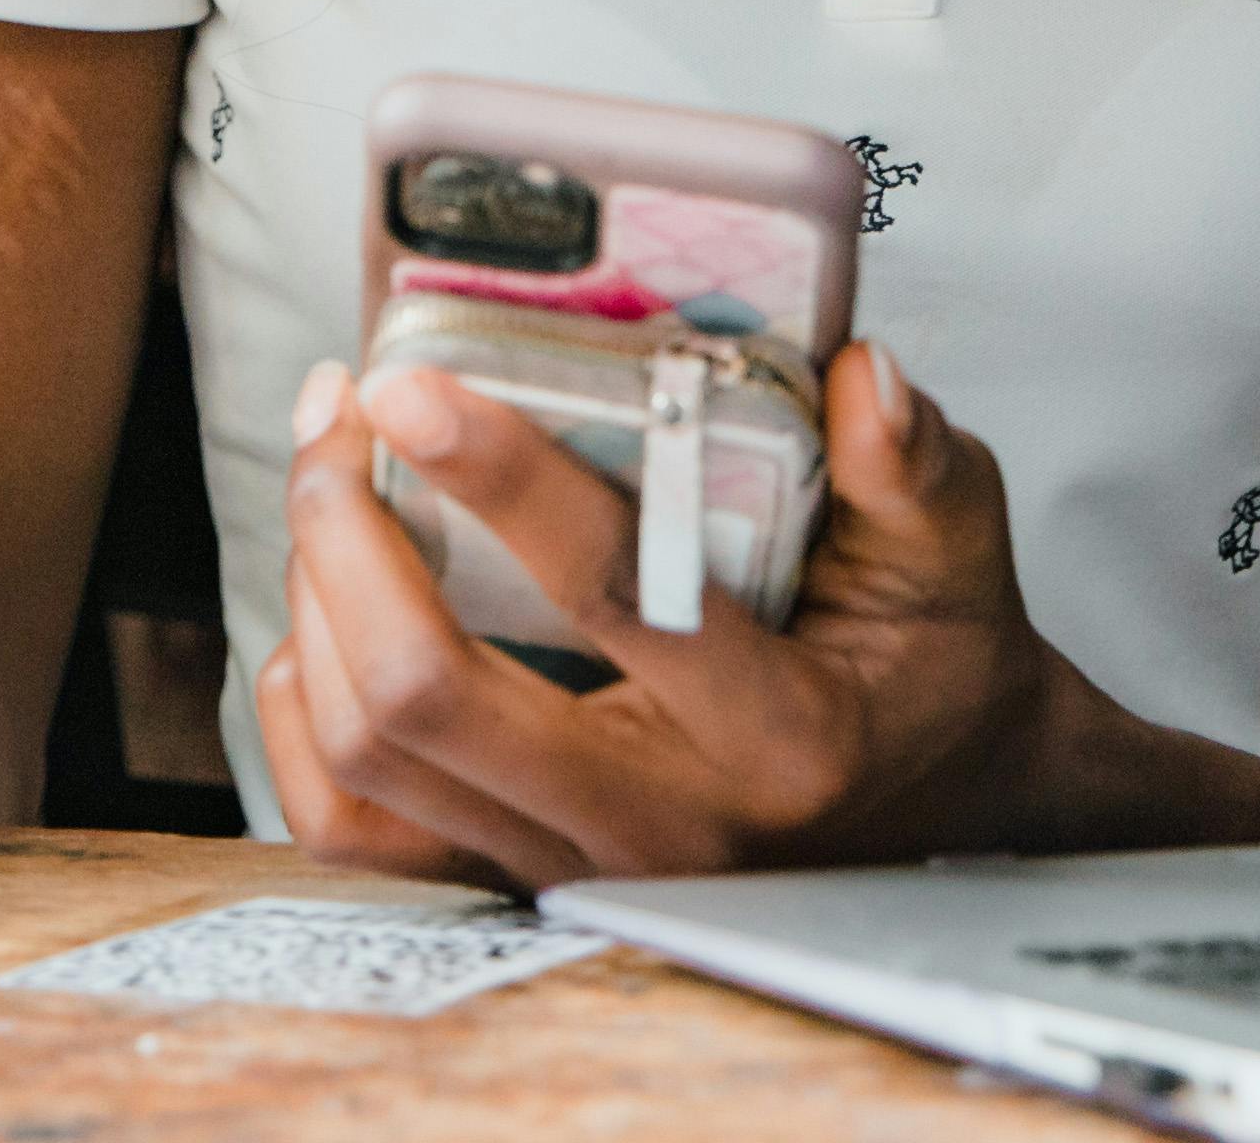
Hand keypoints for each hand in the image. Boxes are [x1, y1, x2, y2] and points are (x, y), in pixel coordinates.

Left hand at [259, 341, 1259, 890]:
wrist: (943, 815)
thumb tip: (861, 375)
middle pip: (425, 697)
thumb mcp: (954, 551)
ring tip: (329, 475)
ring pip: (367, 762)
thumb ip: (912, 463)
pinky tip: (327, 610)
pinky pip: (356, 832)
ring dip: (317, 599)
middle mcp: (659, 826)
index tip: (410, 381)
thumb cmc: (932, 666)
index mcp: (773, 732)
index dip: (495, 476)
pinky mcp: (519, 883)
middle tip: (342, 407)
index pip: (607, 594)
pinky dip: (306, 716)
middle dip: (348, 533)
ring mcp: (577, 870)